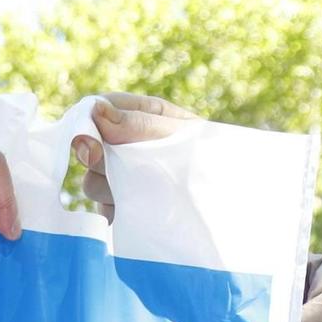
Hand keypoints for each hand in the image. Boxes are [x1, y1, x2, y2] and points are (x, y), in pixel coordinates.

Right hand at [72, 93, 202, 222]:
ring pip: (91, 183)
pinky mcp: (121, 210)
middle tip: (125, 171)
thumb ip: (137, 126)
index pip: (100, 109)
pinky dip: (117, 212)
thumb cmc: (213, 161)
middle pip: (88, 148)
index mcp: (142, 117)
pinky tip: (141, 212)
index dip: (90, 122)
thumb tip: (94, 110)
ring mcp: (121, 180)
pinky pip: (101, 211)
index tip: (94, 140)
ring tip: (147, 196)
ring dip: (111, 191)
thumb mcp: (179, 137)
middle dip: (103, 161)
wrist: (232, 205)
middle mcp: (126, 147)